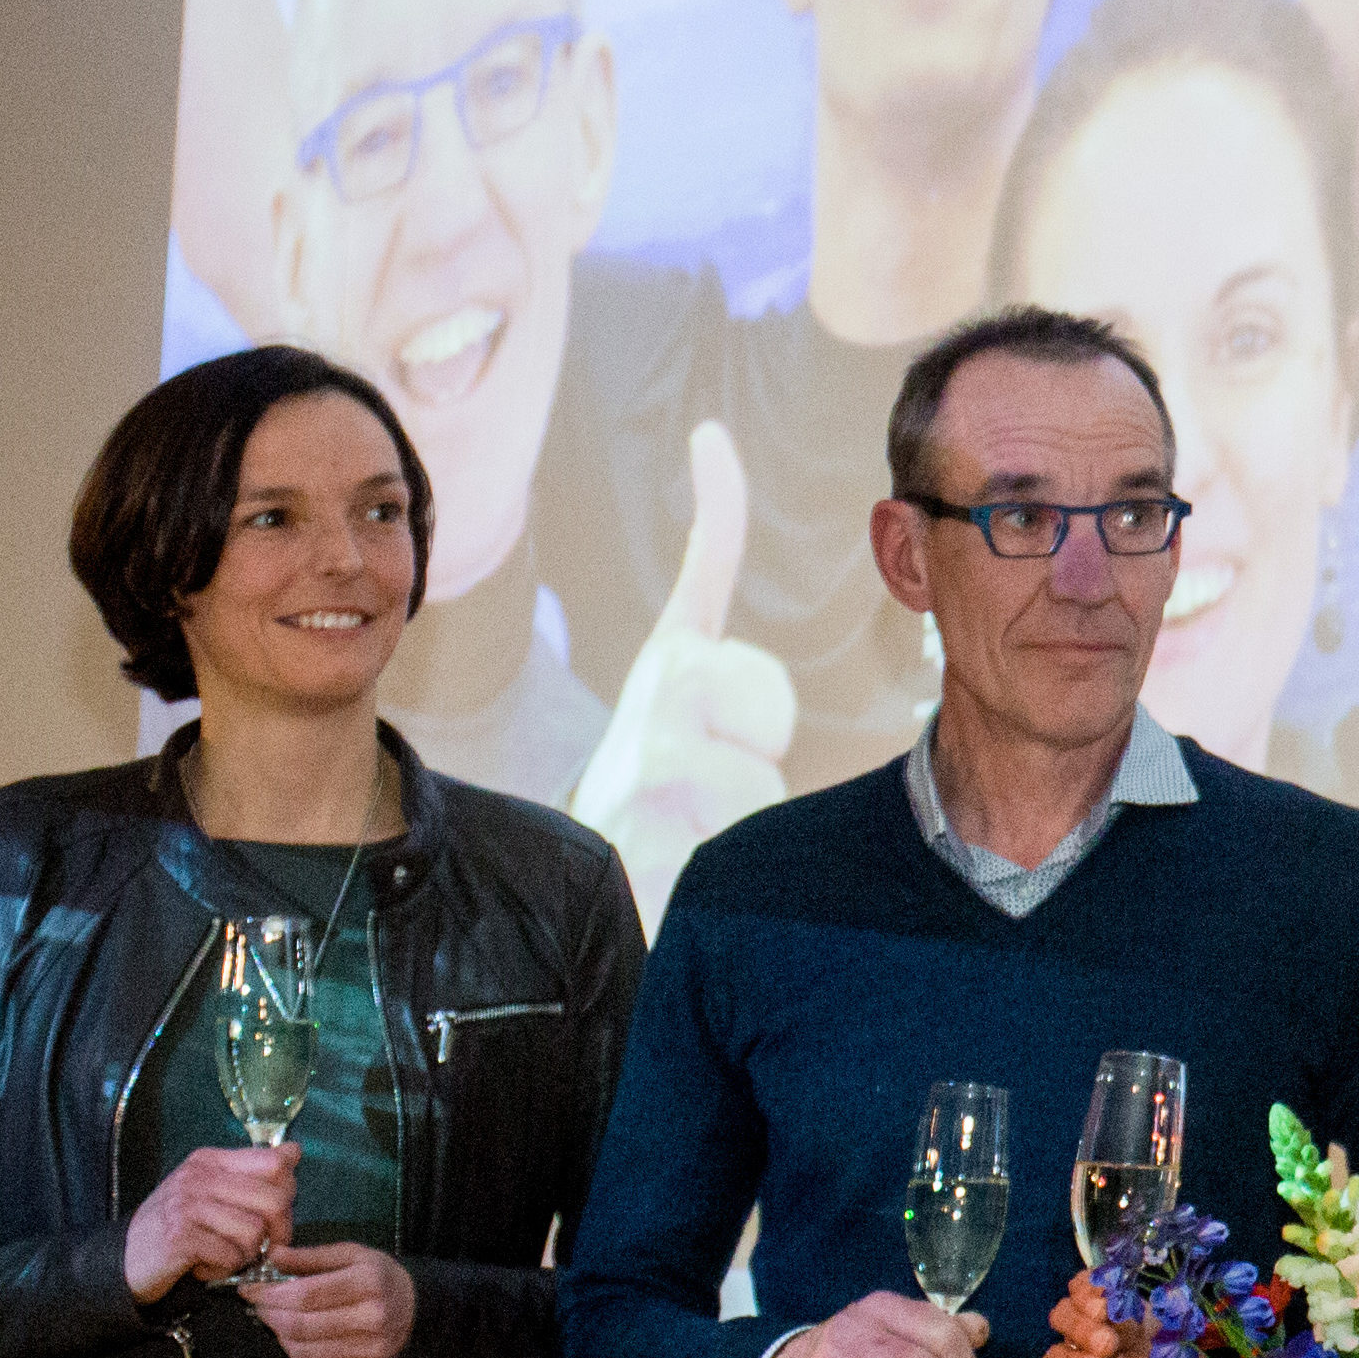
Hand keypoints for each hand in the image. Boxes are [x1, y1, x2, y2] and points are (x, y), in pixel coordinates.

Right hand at [122, 1141, 295, 1298]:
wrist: (125, 1259)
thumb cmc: (178, 1225)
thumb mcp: (213, 1190)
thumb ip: (253, 1172)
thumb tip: (293, 1150)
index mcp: (209, 1161)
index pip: (276, 1164)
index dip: (288, 1193)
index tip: (274, 1213)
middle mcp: (197, 1178)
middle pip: (275, 1200)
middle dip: (277, 1232)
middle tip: (257, 1245)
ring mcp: (185, 1206)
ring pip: (255, 1232)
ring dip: (245, 1254)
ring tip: (222, 1254)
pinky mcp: (178, 1238)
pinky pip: (230, 1256)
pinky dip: (224, 1269)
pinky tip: (204, 1265)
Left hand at [249, 1242, 414, 1357]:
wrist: (419, 1310)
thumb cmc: (378, 1277)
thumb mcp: (352, 1255)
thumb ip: (311, 1256)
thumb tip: (272, 1256)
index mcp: (368, 1283)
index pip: (305, 1295)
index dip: (269, 1294)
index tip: (250, 1289)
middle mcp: (373, 1319)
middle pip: (300, 1325)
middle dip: (269, 1316)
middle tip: (261, 1306)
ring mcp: (372, 1349)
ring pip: (303, 1352)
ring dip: (280, 1338)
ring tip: (279, 1323)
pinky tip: (297, 1343)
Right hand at [567, 418, 794, 927]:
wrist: (592, 921)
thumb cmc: (656, 837)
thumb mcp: (691, 764)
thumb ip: (726, 718)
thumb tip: (758, 694)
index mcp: (660, 682)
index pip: (697, 583)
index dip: (715, 508)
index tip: (711, 437)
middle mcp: (644, 702)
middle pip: (766, 692)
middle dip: (761, 747)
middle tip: (708, 795)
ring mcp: (644, 754)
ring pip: (761, 772)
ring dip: (746, 817)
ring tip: (692, 841)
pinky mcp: (650, 811)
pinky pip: (746, 824)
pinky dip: (727, 859)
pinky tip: (679, 871)